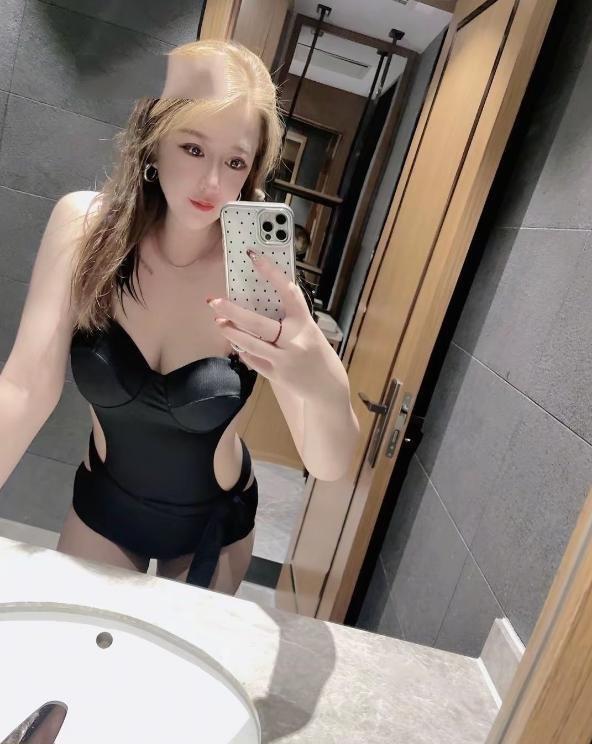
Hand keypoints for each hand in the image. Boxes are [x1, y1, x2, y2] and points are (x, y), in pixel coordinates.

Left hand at [207, 249, 333, 398]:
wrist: (327, 386)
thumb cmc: (315, 352)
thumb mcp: (308, 331)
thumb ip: (289, 319)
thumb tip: (259, 303)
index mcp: (305, 322)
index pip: (288, 291)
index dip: (271, 272)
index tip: (254, 256)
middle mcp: (295, 340)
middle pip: (258, 323)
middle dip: (233, 312)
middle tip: (214, 301)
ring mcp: (285, 359)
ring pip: (251, 343)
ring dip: (231, 332)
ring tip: (219, 322)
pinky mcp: (276, 375)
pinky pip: (253, 360)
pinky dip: (243, 350)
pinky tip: (236, 343)